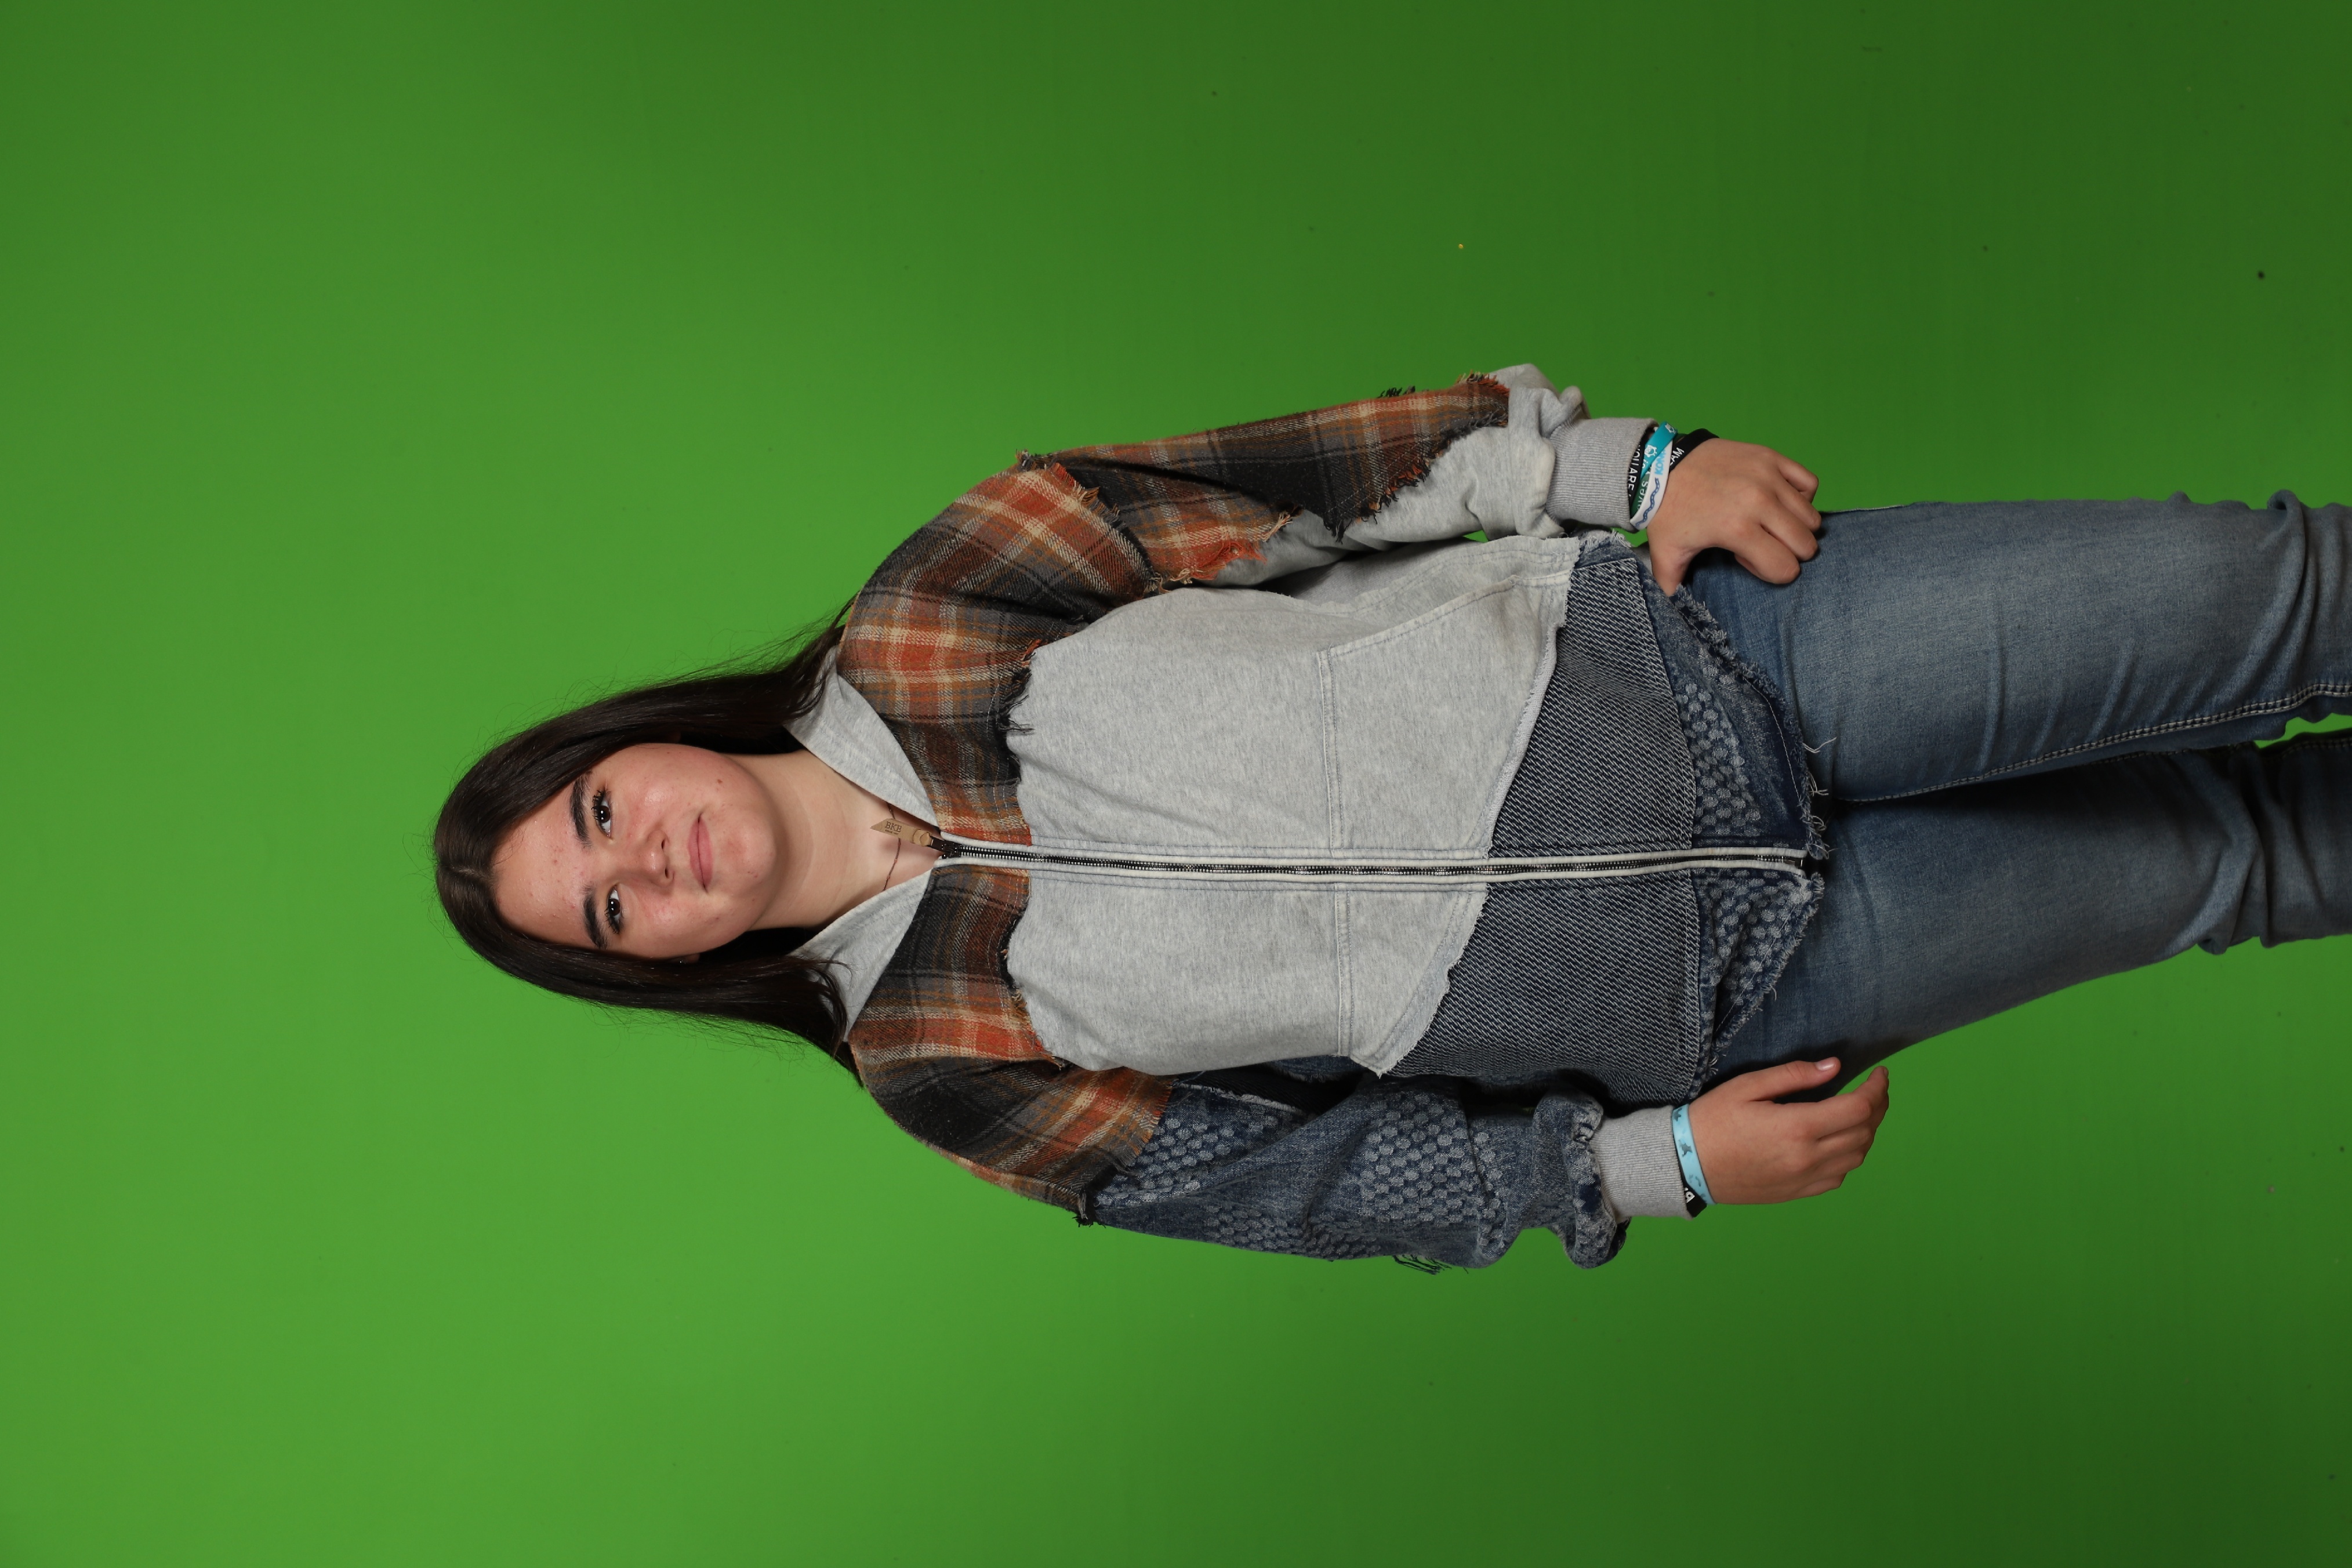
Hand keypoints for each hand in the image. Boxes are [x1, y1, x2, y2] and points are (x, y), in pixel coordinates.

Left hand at [1646, 438, 1821, 594]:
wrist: (1661, 463)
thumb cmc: (1668, 509)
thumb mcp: (1666, 551)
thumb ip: (1671, 584)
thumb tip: (1672, 611)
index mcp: (1737, 530)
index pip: (1785, 568)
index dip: (1770, 571)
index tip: (1746, 558)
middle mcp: (1759, 502)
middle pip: (1805, 544)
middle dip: (1788, 553)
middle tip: (1761, 543)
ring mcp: (1768, 477)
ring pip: (1811, 516)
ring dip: (1796, 526)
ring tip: (1769, 522)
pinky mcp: (1771, 457)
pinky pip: (1809, 483)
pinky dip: (1803, 496)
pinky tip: (1781, 501)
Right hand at [1684, 1058, 1889, 1203]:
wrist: (1685, 1164)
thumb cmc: (1712, 1120)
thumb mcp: (1747, 1086)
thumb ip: (1793, 1075)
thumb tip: (1835, 1066)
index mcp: (1798, 1127)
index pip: (1859, 1107)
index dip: (1877, 1088)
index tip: (1880, 1073)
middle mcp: (1809, 1157)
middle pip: (1864, 1132)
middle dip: (1877, 1106)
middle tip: (1874, 1089)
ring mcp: (1805, 1179)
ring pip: (1857, 1157)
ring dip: (1867, 1132)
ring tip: (1861, 1113)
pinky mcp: (1797, 1193)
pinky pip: (1838, 1177)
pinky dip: (1849, 1157)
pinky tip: (1839, 1142)